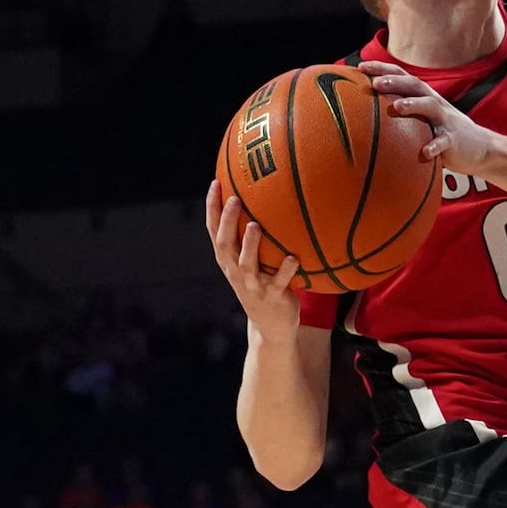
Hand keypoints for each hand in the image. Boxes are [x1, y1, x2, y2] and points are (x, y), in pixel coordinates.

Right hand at [202, 183, 306, 328]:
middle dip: (228, 222)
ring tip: (256, 226)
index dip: (212, 208)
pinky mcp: (272, 298)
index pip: (214, 230)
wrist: (272, 325)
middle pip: (225, 244)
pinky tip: (293, 258)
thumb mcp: (252, 259)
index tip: (216, 183)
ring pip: (247, 264)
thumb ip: (252, 233)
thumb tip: (265, 196)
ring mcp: (252, 286)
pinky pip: (278, 283)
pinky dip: (285, 271)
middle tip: (235, 199)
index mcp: (228, 260)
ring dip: (250, 245)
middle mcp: (235, 271)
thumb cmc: (263, 282)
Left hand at [361, 66, 505, 179]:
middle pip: (414, 85)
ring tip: (396, 107)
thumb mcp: (423, 120)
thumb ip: (402, 115)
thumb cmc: (443, 133)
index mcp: (424, 96)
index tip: (361, 66)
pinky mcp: (454, 139)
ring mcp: (446, 120)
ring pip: (430, 106)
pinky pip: (443, 142)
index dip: (383, 68)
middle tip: (375, 83)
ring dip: (413, 105)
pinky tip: (424, 152)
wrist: (482, 148)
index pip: (402, 76)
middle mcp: (435, 103)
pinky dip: (434, 146)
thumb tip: (366, 118)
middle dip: (395, 81)